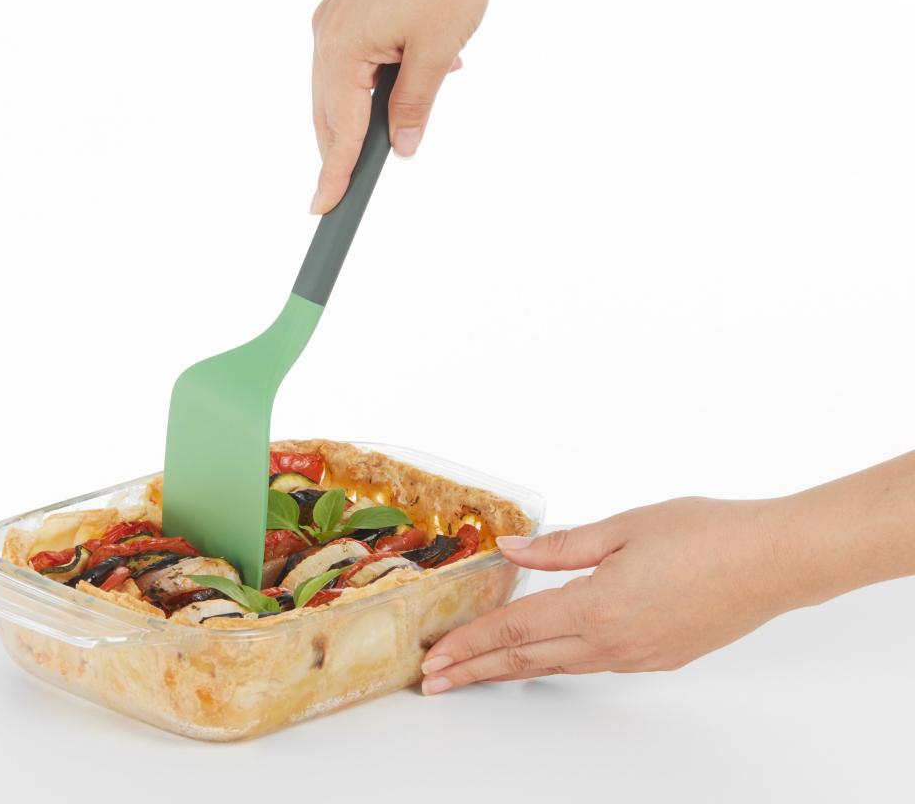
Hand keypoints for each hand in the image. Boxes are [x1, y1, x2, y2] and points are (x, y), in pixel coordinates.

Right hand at [310, 0, 505, 213]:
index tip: (323, 211)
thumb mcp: (436, 52)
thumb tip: (400, 147)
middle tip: (348, 189)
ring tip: (395, 127)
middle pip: (327, 111)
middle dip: (341, 150)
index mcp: (341, 47)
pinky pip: (352, 54)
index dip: (333, 175)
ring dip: (363, 111)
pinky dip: (372, 78)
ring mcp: (336, 11)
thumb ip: (415, 106)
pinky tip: (410, 74)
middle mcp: (327, 30)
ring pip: (340, 83)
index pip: (336, 130)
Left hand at [421, 496, 798, 691]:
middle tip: (436, 682)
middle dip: (476, 670)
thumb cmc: (703, 533)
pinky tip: (543, 655)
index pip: (517, 631)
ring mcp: (638, 656)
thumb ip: (561, 546)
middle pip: (528, 660)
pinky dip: (555, 662)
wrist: (773, 561)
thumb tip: (511, 551)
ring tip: (476, 671)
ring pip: (559, 667)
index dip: (471, 644)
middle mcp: (613, 642)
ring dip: (511, 669)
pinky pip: (592, 664)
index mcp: (598, 606)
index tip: (436, 658)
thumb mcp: (624, 527)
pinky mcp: (659, 657)